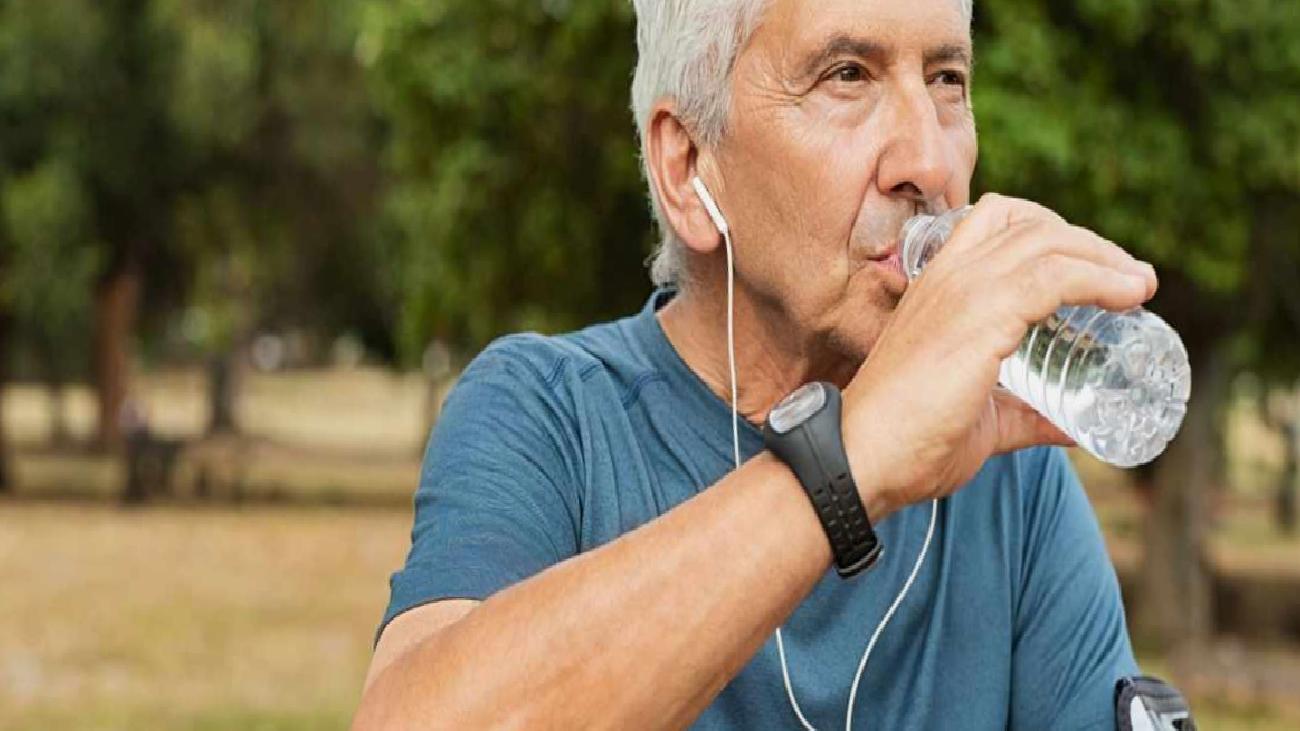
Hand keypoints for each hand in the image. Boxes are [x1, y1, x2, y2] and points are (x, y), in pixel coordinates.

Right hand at [842, 193, 1157, 521]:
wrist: (862, 458)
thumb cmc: (907, 443)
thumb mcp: (980, 420)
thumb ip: (1023, 417)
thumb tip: (1072, 428)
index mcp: (936, 286)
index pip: (996, 220)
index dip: (1051, 231)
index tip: (1093, 265)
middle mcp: (948, 276)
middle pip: (1031, 223)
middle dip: (1089, 243)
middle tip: (1129, 278)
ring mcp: (963, 291)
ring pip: (1049, 243)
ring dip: (1106, 258)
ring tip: (1141, 285)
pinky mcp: (981, 317)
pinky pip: (1054, 277)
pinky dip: (1101, 279)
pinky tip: (1130, 294)